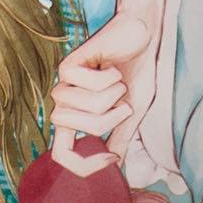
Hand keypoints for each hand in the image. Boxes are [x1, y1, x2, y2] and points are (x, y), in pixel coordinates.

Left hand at [51, 13, 155, 177]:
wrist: (140, 35)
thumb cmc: (135, 71)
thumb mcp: (132, 112)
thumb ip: (119, 138)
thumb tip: (113, 167)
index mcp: (76, 118)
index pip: (62, 154)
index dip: (82, 165)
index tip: (110, 160)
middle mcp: (65, 104)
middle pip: (85, 130)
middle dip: (112, 119)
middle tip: (122, 101)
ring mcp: (64, 84)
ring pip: (90, 108)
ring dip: (114, 95)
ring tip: (117, 80)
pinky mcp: (68, 65)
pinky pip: (93, 86)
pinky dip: (111, 77)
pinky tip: (110, 66)